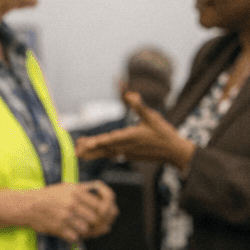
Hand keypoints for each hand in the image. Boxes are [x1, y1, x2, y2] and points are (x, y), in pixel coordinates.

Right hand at [28, 180, 117, 242]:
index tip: (97, 216)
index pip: (98, 205)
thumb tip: (101, 197)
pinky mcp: (58, 228)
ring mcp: (65, 216)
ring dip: (82, 231)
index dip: (100, 212)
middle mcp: (72, 203)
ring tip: (76, 228)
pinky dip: (72, 237)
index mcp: (76, 191)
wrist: (27, 205)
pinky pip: (74, 237)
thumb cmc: (48, 196)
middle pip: (94, 218)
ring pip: (85, 229)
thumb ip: (84, 191)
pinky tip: (68, 232)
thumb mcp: (66, 187)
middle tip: (87, 224)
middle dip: (92, 223)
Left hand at [74, 91, 196, 170]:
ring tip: (79, 154)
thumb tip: (129, 93)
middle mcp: (127, 147)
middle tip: (75, 152)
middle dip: (89, 150)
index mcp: (130, 137)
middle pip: (104, 148)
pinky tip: (96, 153)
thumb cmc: (163, 133)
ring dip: (93, 154)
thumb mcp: (152, 116)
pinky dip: (103, 154)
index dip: (96, 142)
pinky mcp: (130, 156)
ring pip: (107, 153)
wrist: (173, 152)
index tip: (84, 145)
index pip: (109, 139)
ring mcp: (128, 153)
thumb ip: (138, 105)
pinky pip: (113, 154)